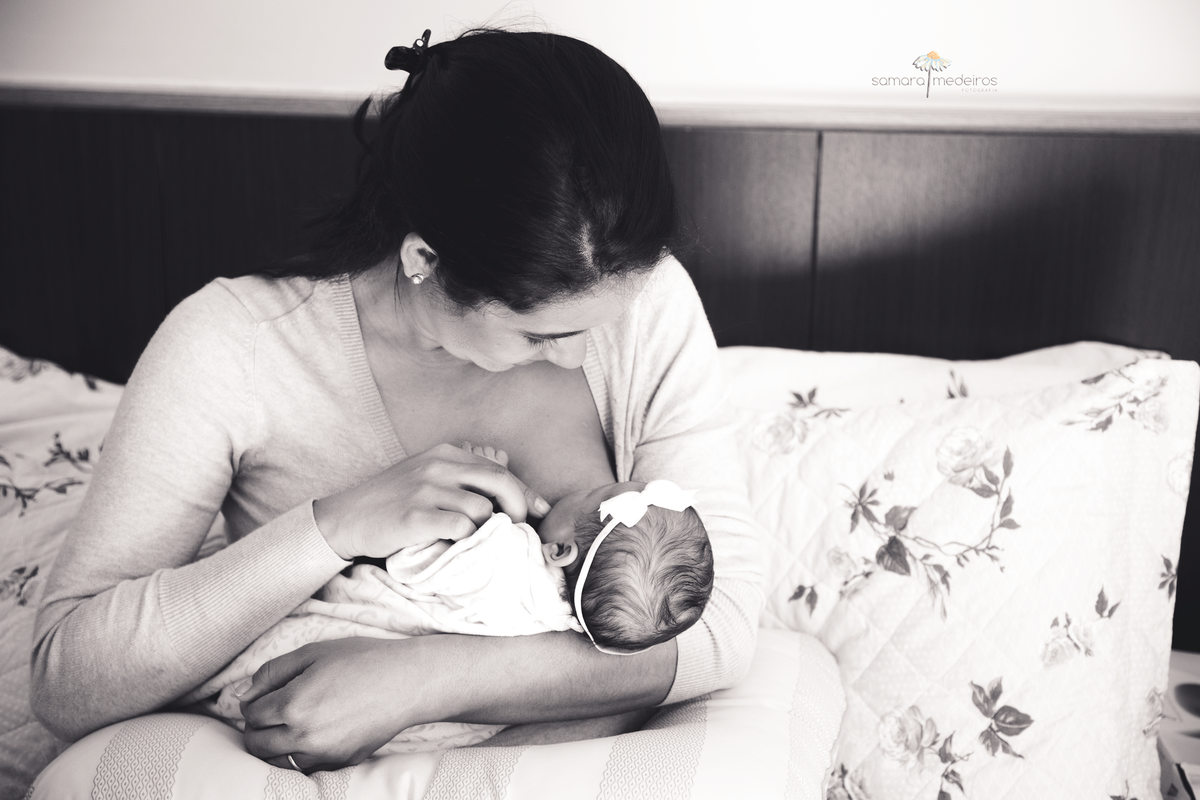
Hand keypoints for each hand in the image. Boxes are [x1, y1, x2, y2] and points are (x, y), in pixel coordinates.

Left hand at [238, 638, 430, 771]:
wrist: (406, 682)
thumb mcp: (314, 653)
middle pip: (256, 743)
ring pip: (275, 761)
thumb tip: (244, 693)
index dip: (253, 702)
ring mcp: (323, 753)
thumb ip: (272, 672)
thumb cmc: (362, 660)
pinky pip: (303, 768)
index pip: (251, 714)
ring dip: (272, 745)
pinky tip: (309, 736)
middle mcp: (304, 735)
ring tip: (286, 725)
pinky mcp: (340, 763)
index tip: (264, 695)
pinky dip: (296, 755)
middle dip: (256, 727)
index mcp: (293, 704)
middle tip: (270, 712)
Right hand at [314, 442, 549, 559]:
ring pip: (482, 509)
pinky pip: (461, 528)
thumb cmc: (390, 500)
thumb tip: (505, 466)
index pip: (498, 469)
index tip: (540, 510)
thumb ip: (462, 472)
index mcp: (444, 454)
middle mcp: (437, 466)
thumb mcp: (426, 474)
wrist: (346, 518)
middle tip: (518, 528)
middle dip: (518, 508)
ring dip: (488, 530)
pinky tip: (458, 545)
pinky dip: (467, 540)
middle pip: (499, 482)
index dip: (524, 491)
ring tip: (479, 540)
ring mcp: (426, 490)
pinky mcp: (415, 516)